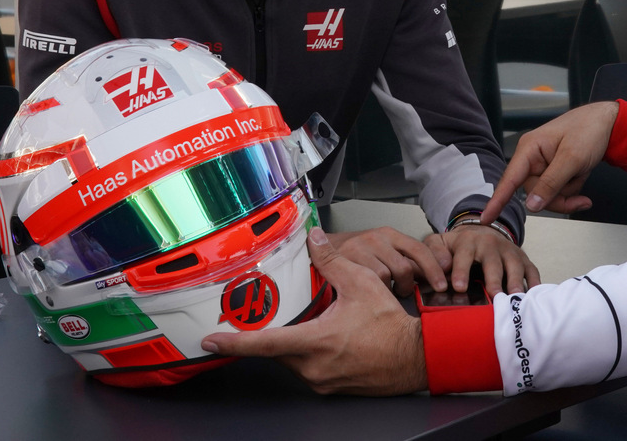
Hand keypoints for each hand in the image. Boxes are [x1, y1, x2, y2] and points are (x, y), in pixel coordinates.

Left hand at [202, 227, 426, 395]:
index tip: (212, 340)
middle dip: (272, 331)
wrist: (414, 357)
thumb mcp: (361, 284)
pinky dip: (309, 352)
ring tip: (312, 322)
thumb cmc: (391, 328)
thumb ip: (332, 262)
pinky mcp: (330, 386)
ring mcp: (321, 380)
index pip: (264, 344)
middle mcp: (313, 367)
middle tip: (269, 317)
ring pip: (292, 359)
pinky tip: (327, 337)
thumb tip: (315, 241)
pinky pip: (308, 368)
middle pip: (275, 349)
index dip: (234, 342)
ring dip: (294, 340)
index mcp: (315, 342)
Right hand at [328, 227, 449, 295]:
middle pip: (405, 267)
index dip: (434, 269)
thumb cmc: (357, 257)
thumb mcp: (384, 254)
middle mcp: (377, 237)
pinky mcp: (345, 259)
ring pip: (387, 277)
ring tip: (384, 292)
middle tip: (404, 293)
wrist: (320, 249)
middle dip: (409, 286)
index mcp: (390, 234)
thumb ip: (406, 263)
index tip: (443, 285)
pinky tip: (369, 292)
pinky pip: (367, 282)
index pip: (419, 250)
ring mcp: (360, 247)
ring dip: (389, 290)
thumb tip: (435, 279)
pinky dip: (372, 291)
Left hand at [425, 224, 540, 296]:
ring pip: (515, 265)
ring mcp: (509, 251)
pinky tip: (533, 296)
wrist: (480, 233)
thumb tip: (442, 267)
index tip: (459, 287)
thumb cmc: (457, 246)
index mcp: (468, 241)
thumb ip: (435, 252)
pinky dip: (534, 283)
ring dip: (516, 281)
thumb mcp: (439, 242)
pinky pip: (532, 270)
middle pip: (493, 261)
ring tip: (514, 298)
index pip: (464, 255)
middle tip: (493, 295)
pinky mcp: (523, 259)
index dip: (461, 271)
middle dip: (493, 278)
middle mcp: (491, 244)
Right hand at [481, 101, 619, 222]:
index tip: (486, 218)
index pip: (510, 179)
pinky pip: (558, 190)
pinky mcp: (554, 170)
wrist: (608, 123)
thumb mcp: (572, 158)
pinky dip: (572, 188)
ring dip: (568, 192)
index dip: (497, 200)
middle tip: (580, 197)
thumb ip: (551, 183)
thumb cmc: (588, 130)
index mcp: (529, 149)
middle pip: (534, 194)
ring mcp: (544, 165)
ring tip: (582, 175)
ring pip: (547, 195)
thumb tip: (531, 205)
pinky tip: (582, 175)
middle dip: (558, 198)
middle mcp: (533, 158)